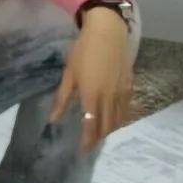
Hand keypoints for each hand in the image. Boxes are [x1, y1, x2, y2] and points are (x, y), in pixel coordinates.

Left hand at [49, 7, 133, 152]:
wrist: (108, 32)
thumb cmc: (83, 51)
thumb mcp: (68, 75)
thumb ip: (62, 99)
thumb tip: (53, 119)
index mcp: (91, 96)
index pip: (90, 125)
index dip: (86, 140)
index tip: (82, 151)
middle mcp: (109, 98)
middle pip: (106, 126)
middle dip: (98, 138)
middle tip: (90, 145)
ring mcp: (122, 92)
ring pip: (118, 119)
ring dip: (109, 130)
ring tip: (100, 135)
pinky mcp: (130, 86)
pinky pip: (126, 109)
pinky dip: (119, 119)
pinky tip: (114, 120)